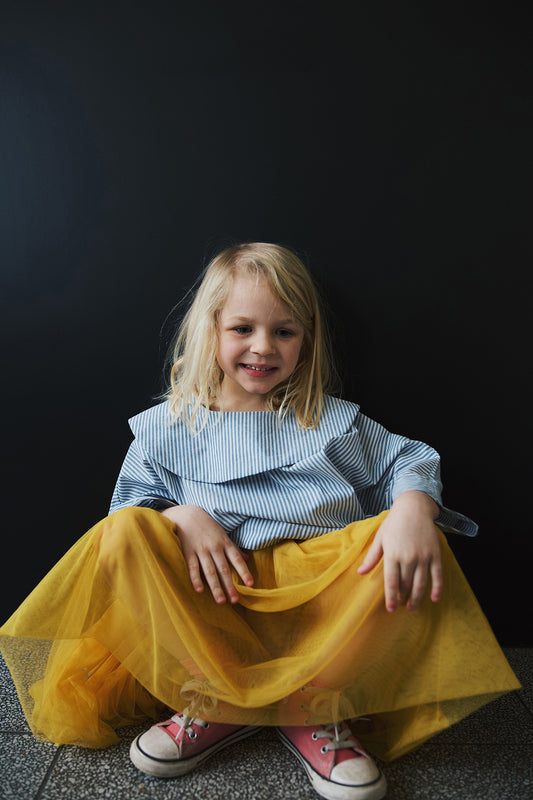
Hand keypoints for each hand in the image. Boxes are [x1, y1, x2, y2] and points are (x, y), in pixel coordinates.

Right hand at [161, 505, 253, 604]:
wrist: (188, 515)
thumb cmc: (208, 527)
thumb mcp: (223, 535)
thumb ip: (234, 548)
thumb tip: (247, 558)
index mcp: (225, 543)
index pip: (237, 560)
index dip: (244, 572)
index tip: (250, 584)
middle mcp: (214, 547)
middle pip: (224, 569)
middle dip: (229, 585)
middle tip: (235, 600)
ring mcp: (201, 550)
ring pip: (209, 571)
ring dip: (215, 587)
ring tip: (221, 601)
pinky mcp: (188, 552)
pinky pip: (193, 567)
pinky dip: (196, 579)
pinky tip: (200, 590)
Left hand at [357, 491, 442, 611]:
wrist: (414, 507)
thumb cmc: (394, 522)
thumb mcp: (380, 537)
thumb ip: (372, 557)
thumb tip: (360, 572)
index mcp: (392, 554)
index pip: (392, 581)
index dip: (391, 597)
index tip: (391, 609)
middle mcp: (408, 557)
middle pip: (406, 584)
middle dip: (403, 598)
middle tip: (401, 606)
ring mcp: (423, 556)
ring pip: (421, 583)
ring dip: (417, 597)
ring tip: (412, 606)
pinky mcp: (435, 554)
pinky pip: (437, 575)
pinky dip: (437, 588)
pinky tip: (434, 599)